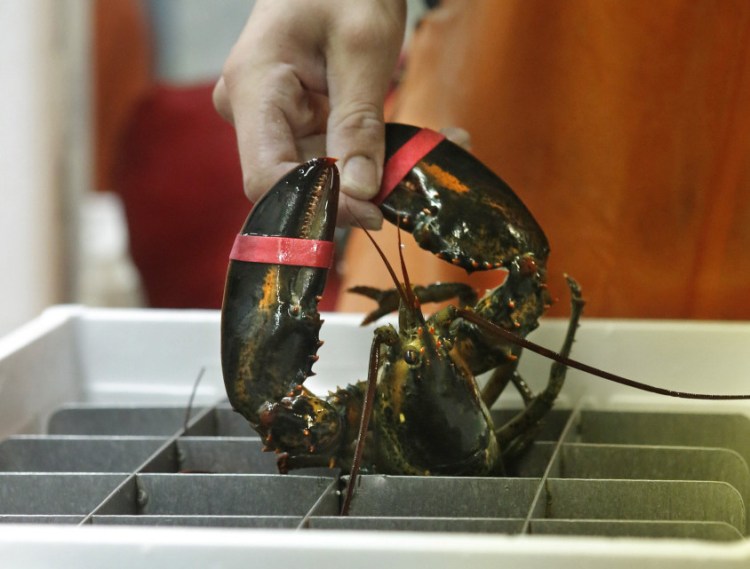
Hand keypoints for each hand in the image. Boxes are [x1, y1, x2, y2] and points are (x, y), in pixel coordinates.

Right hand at [213, 0, 405, 227]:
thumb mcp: (363, 48)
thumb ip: (359, 122)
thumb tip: (360, 193)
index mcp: (255, 88)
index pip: (267, 177)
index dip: (317, 205)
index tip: (373, 210)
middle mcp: (251, 111)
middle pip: (297, 181)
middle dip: (358, 190)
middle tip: (416, 181)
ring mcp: (270, 119)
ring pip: (320, 174)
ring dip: (372, 174)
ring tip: (427, 151)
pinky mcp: (293, 121)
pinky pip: (329, 154)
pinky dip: (369, 156)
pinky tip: (410, 143)